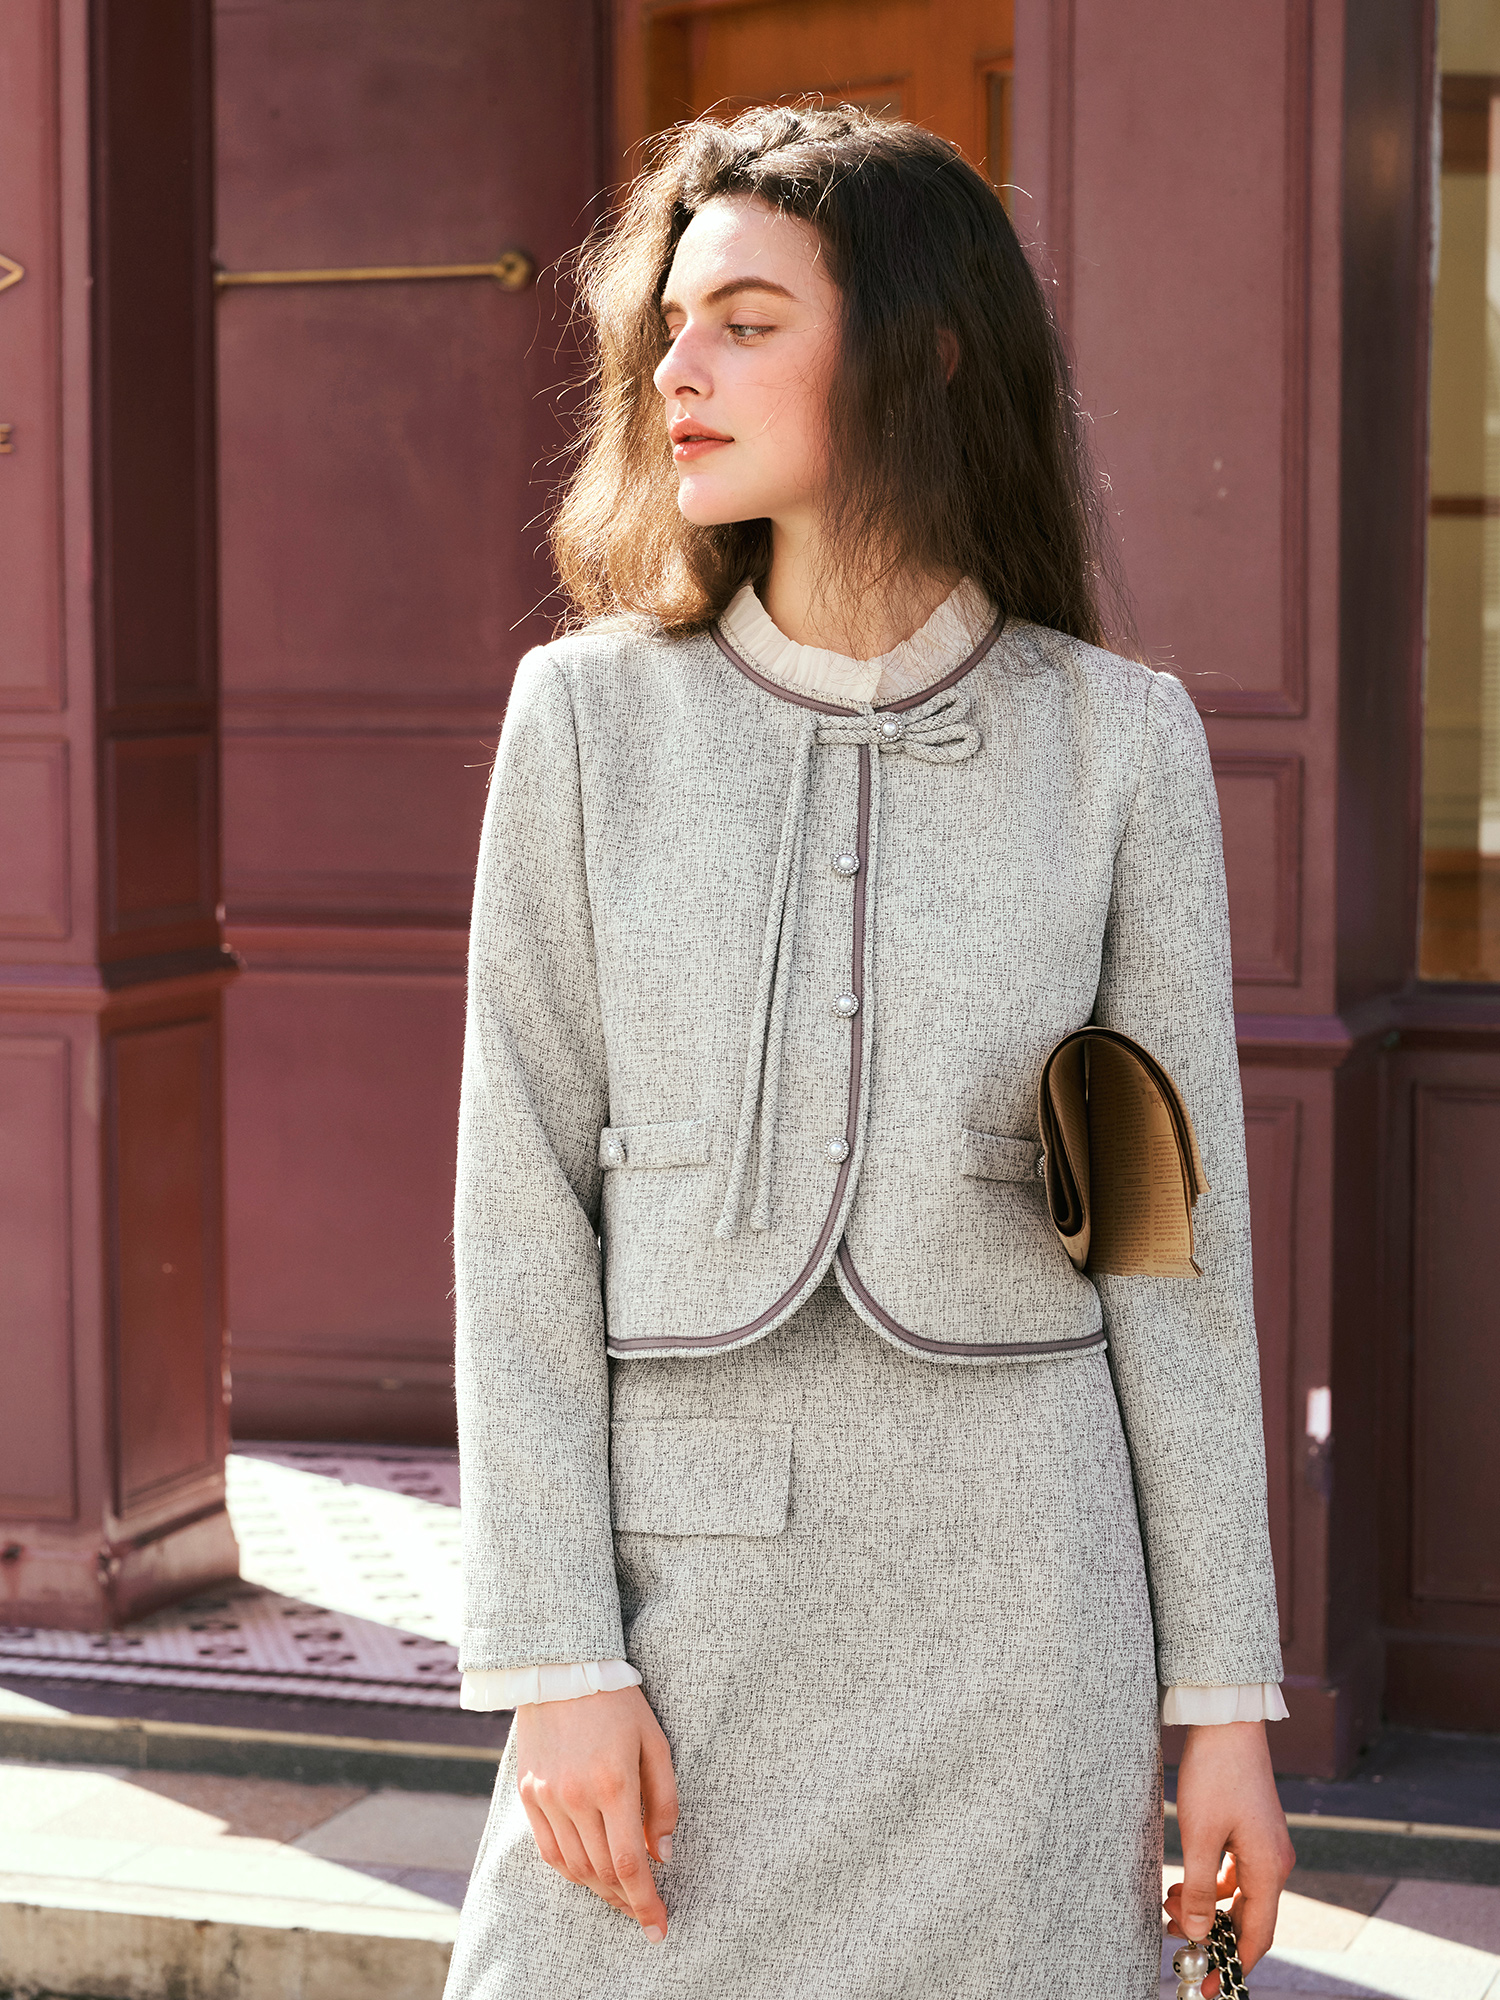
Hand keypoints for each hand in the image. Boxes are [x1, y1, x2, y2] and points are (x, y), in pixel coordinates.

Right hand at [514, 1684, 677, 1940]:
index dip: (645, 1901)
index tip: (659, 1927)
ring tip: (621, 1894)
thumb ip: (664, 1801)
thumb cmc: (619, 1702)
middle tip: (646, 1910)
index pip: (630, 1862)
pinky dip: (570, 1870)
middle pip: (602, 1871)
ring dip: (599, 1889)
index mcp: (613, 1782)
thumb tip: (665, 1854)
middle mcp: (576, 1796)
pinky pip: (548, 1850)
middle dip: (627, 1899)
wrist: (561, 1668)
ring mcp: (547, 1796)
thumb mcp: (655, 1743)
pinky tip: (588, 1872)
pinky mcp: (528, 1793)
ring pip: (574, 1867)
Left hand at [1164, 1720, 1294, 1996]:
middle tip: (1175, 1944)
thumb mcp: (1200, 1835)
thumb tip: (1195, 1933)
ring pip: (1239, 1896)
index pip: (1256, 1937)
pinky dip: (1210, 1884)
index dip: (1231, 1965)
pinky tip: (1183, 1879)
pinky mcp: (1254, 1830)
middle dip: (1212, 1936)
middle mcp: (1275, 1862)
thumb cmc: (1215, 1774)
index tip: (1206, 1987)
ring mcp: (1267, 1846)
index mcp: (1269, 1869)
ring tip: (1168, 1905)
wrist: (1227, 1721)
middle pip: (1248, 1919)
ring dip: (1205, 1907)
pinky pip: (1236, 1874)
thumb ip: (1197, 1888)